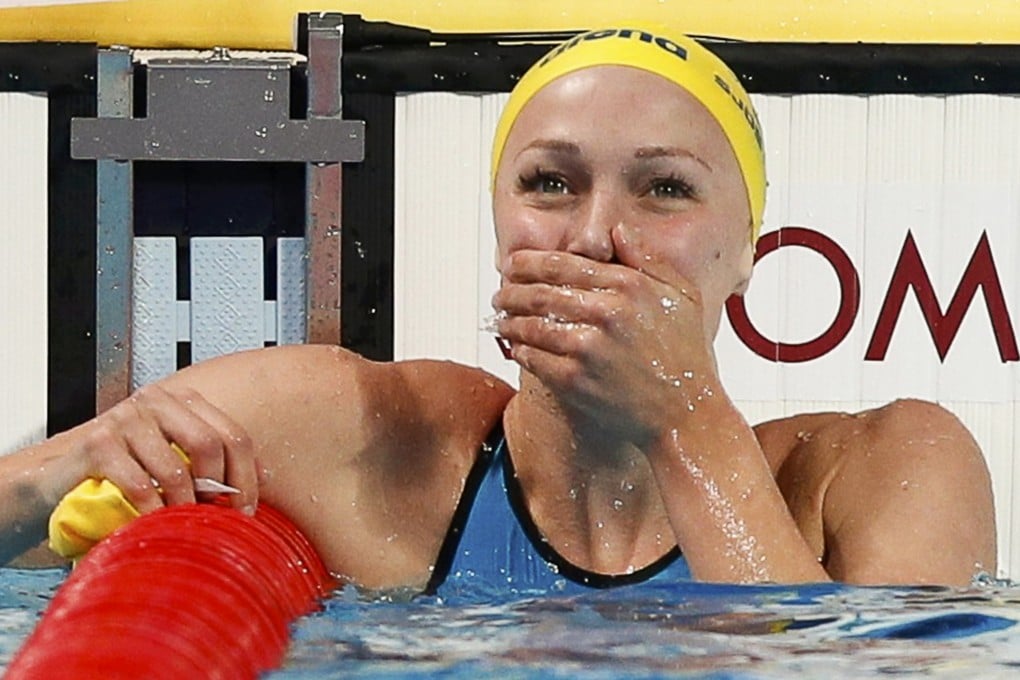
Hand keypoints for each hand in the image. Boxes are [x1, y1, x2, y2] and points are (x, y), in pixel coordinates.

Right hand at [64, 383, 257, 514]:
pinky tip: (154, 525)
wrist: (55, 479)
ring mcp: (125, 419)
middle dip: (221, 489)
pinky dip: (153, 512)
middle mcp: (157, 402)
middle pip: (211, 444)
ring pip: (176, 469)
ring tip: (183, 526)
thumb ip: (213, 461)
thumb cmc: (122, 471)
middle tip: (217, 519)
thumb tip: (267, 477)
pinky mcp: (98, 444)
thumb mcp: (174, 459)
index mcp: (183, 401)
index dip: (247, 475)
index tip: (246, 509)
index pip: (234, 435)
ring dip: (185, 506)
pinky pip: (140, 484)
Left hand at [493, 223, 719, 445]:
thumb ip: (648, 259)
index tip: (514, 264)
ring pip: (530, 325)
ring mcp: (587, 348)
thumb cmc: (686, 356)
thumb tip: (618, 231)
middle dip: (511, 291)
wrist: (685, 413)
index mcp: (628, 286)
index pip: (561, 264)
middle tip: (501, 293)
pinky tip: (516, 347)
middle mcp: (605, 313)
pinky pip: (533, 358)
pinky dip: (519, 350)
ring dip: (508, 321)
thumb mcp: (682, 295)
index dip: (529, 263)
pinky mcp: (574, 381)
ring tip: (502, 319)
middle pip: (539, 292)